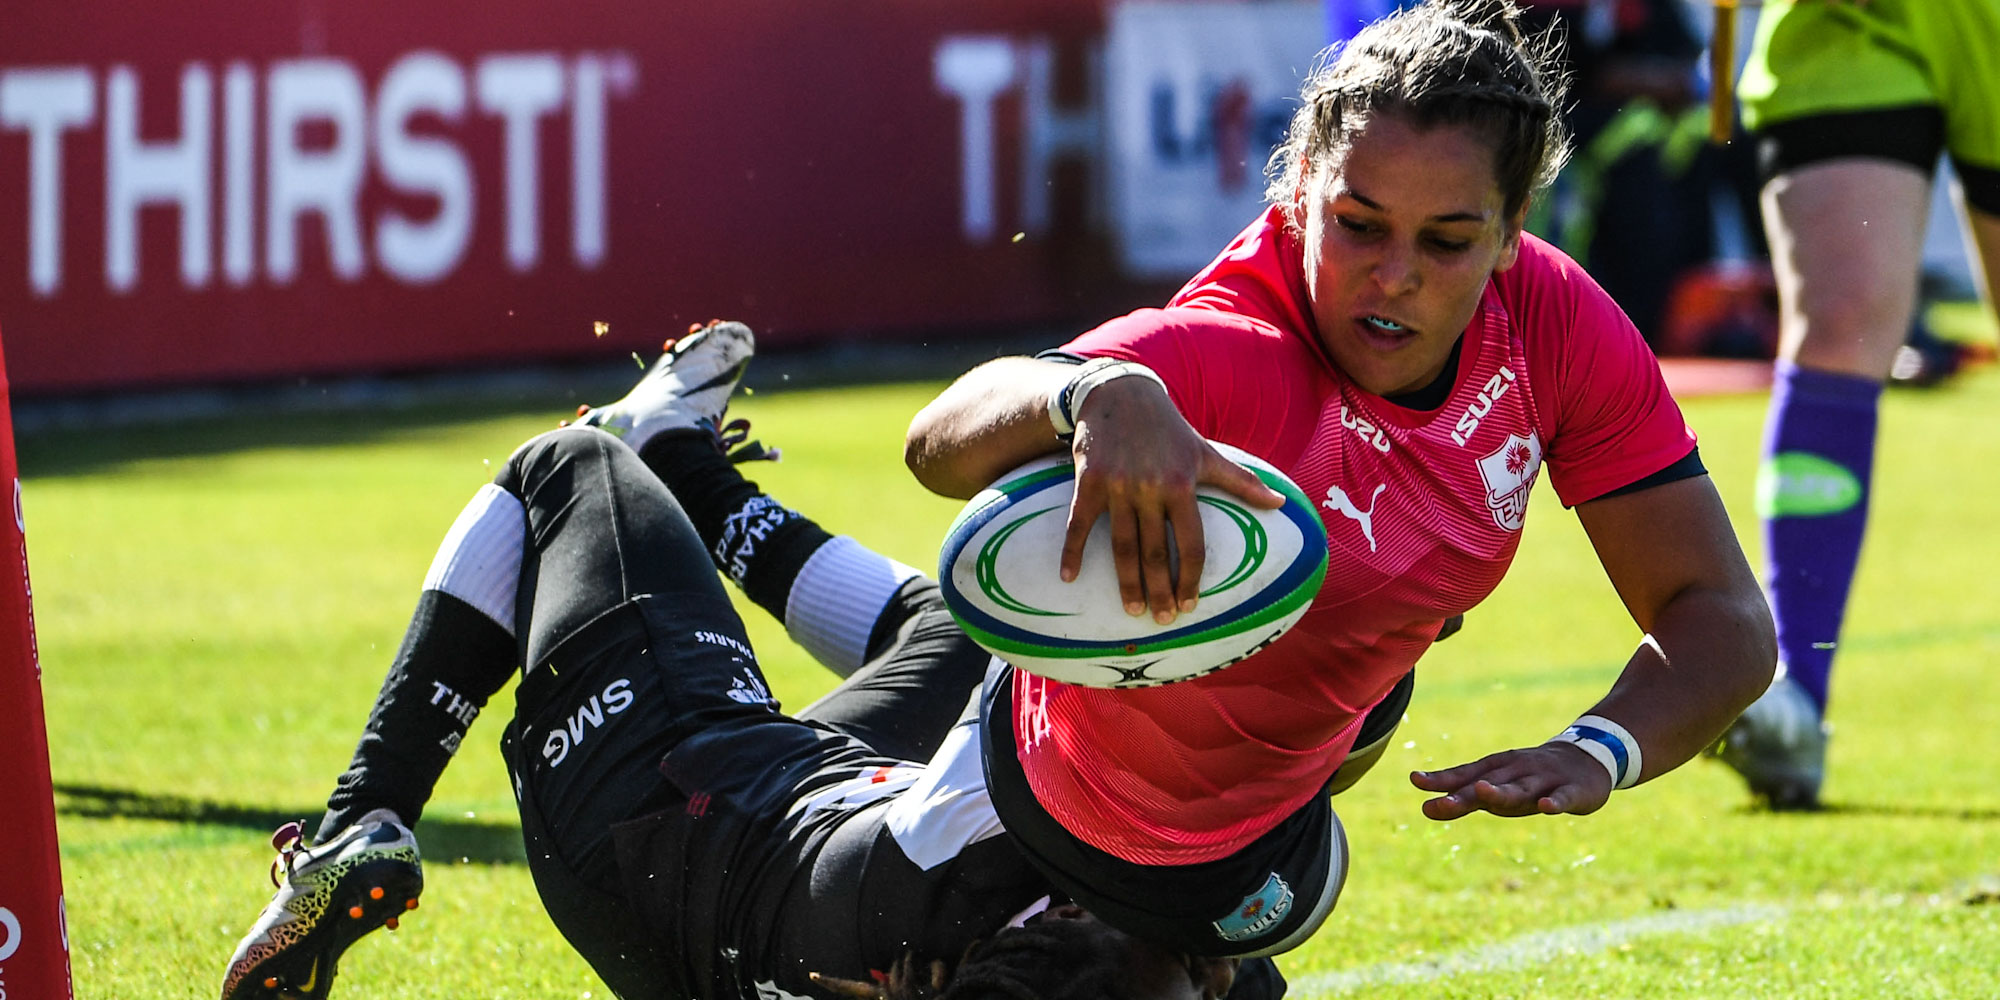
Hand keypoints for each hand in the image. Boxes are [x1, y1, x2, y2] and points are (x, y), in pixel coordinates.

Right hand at [1061, 377, 1281, 623]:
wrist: (1121, 394)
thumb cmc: (1169, 429)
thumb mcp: (1207, 452)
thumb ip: (1243, 482)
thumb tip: (1281, 504)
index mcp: (1183, 485)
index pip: (1191, 543)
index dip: (1191, 578)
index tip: (1190, 606)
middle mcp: (1151, 488)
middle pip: (1155, 551)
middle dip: (1160, 590)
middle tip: (1161, 620)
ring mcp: (1118, 486)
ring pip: (1121, 545)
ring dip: (1125, 582)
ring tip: (1131, 609)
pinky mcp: (1089, 481)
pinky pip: (1078, 523)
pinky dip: (1071, 552)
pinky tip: (1068, 578)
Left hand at [1409, 743, 1611, 820]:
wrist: (1586, 758)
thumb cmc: (1529, 776)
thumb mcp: (1498, 783)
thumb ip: (1464, 794)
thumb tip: (1426, 806)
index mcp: (1496, 770)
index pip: (1464, 775)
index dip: (1441, 779)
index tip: (1415, 781)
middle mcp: (1516, 772)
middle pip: (1487, 784)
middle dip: (1462, 794)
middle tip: (1437, 803)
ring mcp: (1544, 780)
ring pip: (1520, 789)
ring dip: (1501, 791)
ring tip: (1482, 793)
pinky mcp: (1572, 791)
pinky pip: (1563, 797)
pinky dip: (1555, 802)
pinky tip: (1547, 807)